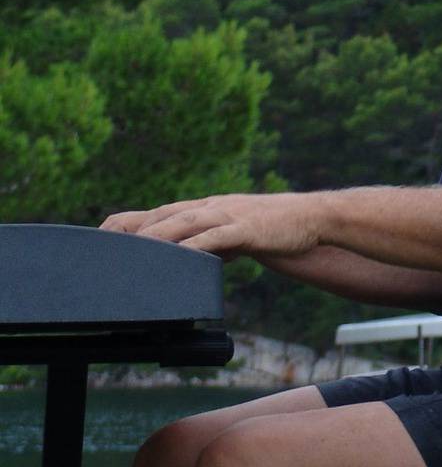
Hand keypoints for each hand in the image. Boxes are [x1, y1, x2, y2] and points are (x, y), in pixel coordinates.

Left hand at [100, 193, 324, 260]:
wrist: (314, 217)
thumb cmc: (276, 228)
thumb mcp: (237, 233)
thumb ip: (213, 243)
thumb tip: (194, 260)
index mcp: (209, 208)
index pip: (161, 211)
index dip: (132, 222)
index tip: (103, 236)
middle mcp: (213, 206)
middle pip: (165, 214)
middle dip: (133, 229)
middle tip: (103, 245)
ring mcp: (229, 215)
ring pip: (185, 222)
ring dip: (156, 235)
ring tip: (131, 250)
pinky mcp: (246, 228)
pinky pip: (214, 237)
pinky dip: (193, 246)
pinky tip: (178, 257)